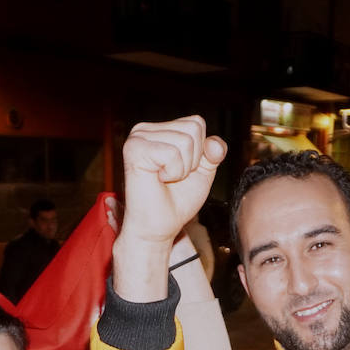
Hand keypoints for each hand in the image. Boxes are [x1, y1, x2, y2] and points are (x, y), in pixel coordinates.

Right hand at [118, 116, 225, 246]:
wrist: (159, 227)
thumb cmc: (176, 201)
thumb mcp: (203, 172)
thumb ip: (213, 152)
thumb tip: (215, 144)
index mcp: (159, 130)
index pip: (197, 123)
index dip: (200, 152)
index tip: (182, 171)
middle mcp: (144, 129)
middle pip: (193, 128)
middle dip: (192, 159)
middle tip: (173, 177)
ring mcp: (137, 137)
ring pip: (185, 140)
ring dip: (182, 168)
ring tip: (165, 180)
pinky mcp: (134, 149)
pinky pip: (172, 153)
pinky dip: (173, 172)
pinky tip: (158, 180)